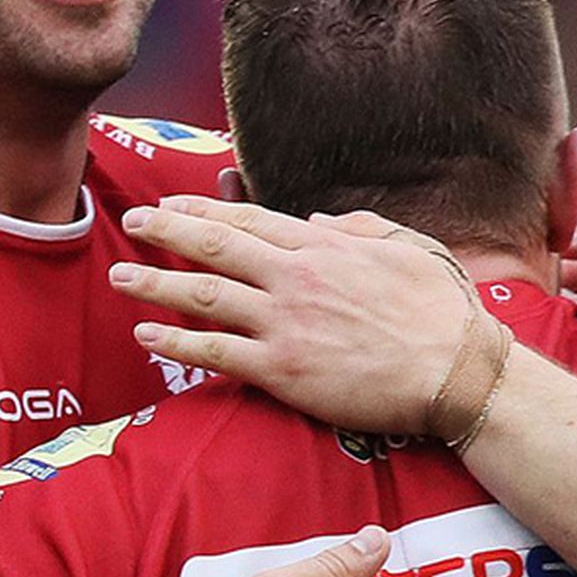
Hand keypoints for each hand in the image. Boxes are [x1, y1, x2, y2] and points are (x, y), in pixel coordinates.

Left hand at [114, 196, 478, 433]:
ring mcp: (284, 323)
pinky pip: (214, 352)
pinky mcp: (280, 369)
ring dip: (155, 284)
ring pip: (203, 295)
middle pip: (215, 246)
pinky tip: (146, 336)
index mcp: (324, 246)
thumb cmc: (441, 312)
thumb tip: (311, 221)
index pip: (248, 220)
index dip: (203, 210)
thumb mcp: (407, 249)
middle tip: (132, 223)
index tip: (171, 205)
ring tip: (120, 277)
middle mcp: (295, 277)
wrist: (456, 371)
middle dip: (166, 232)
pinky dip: (175, 343)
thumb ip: (356, 229)